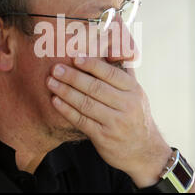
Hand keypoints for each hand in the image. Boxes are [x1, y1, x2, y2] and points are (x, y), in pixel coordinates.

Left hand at [46, 56, 172, 187]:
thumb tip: (112, 43)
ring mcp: (115, 122)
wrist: (143, 150)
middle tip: (56, 68)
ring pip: (87, 104)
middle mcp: (127, 105)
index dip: (92, 64)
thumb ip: (123, 71)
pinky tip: (55, 101)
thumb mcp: (135, 92)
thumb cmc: (134, 114)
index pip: (111, 74)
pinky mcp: (104, 137)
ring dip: (66, 92)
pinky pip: (82, 121)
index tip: (75, 57)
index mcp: (133, 90)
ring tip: (50, 82)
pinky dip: (67, 110)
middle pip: (96, 88)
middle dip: (73, 77)